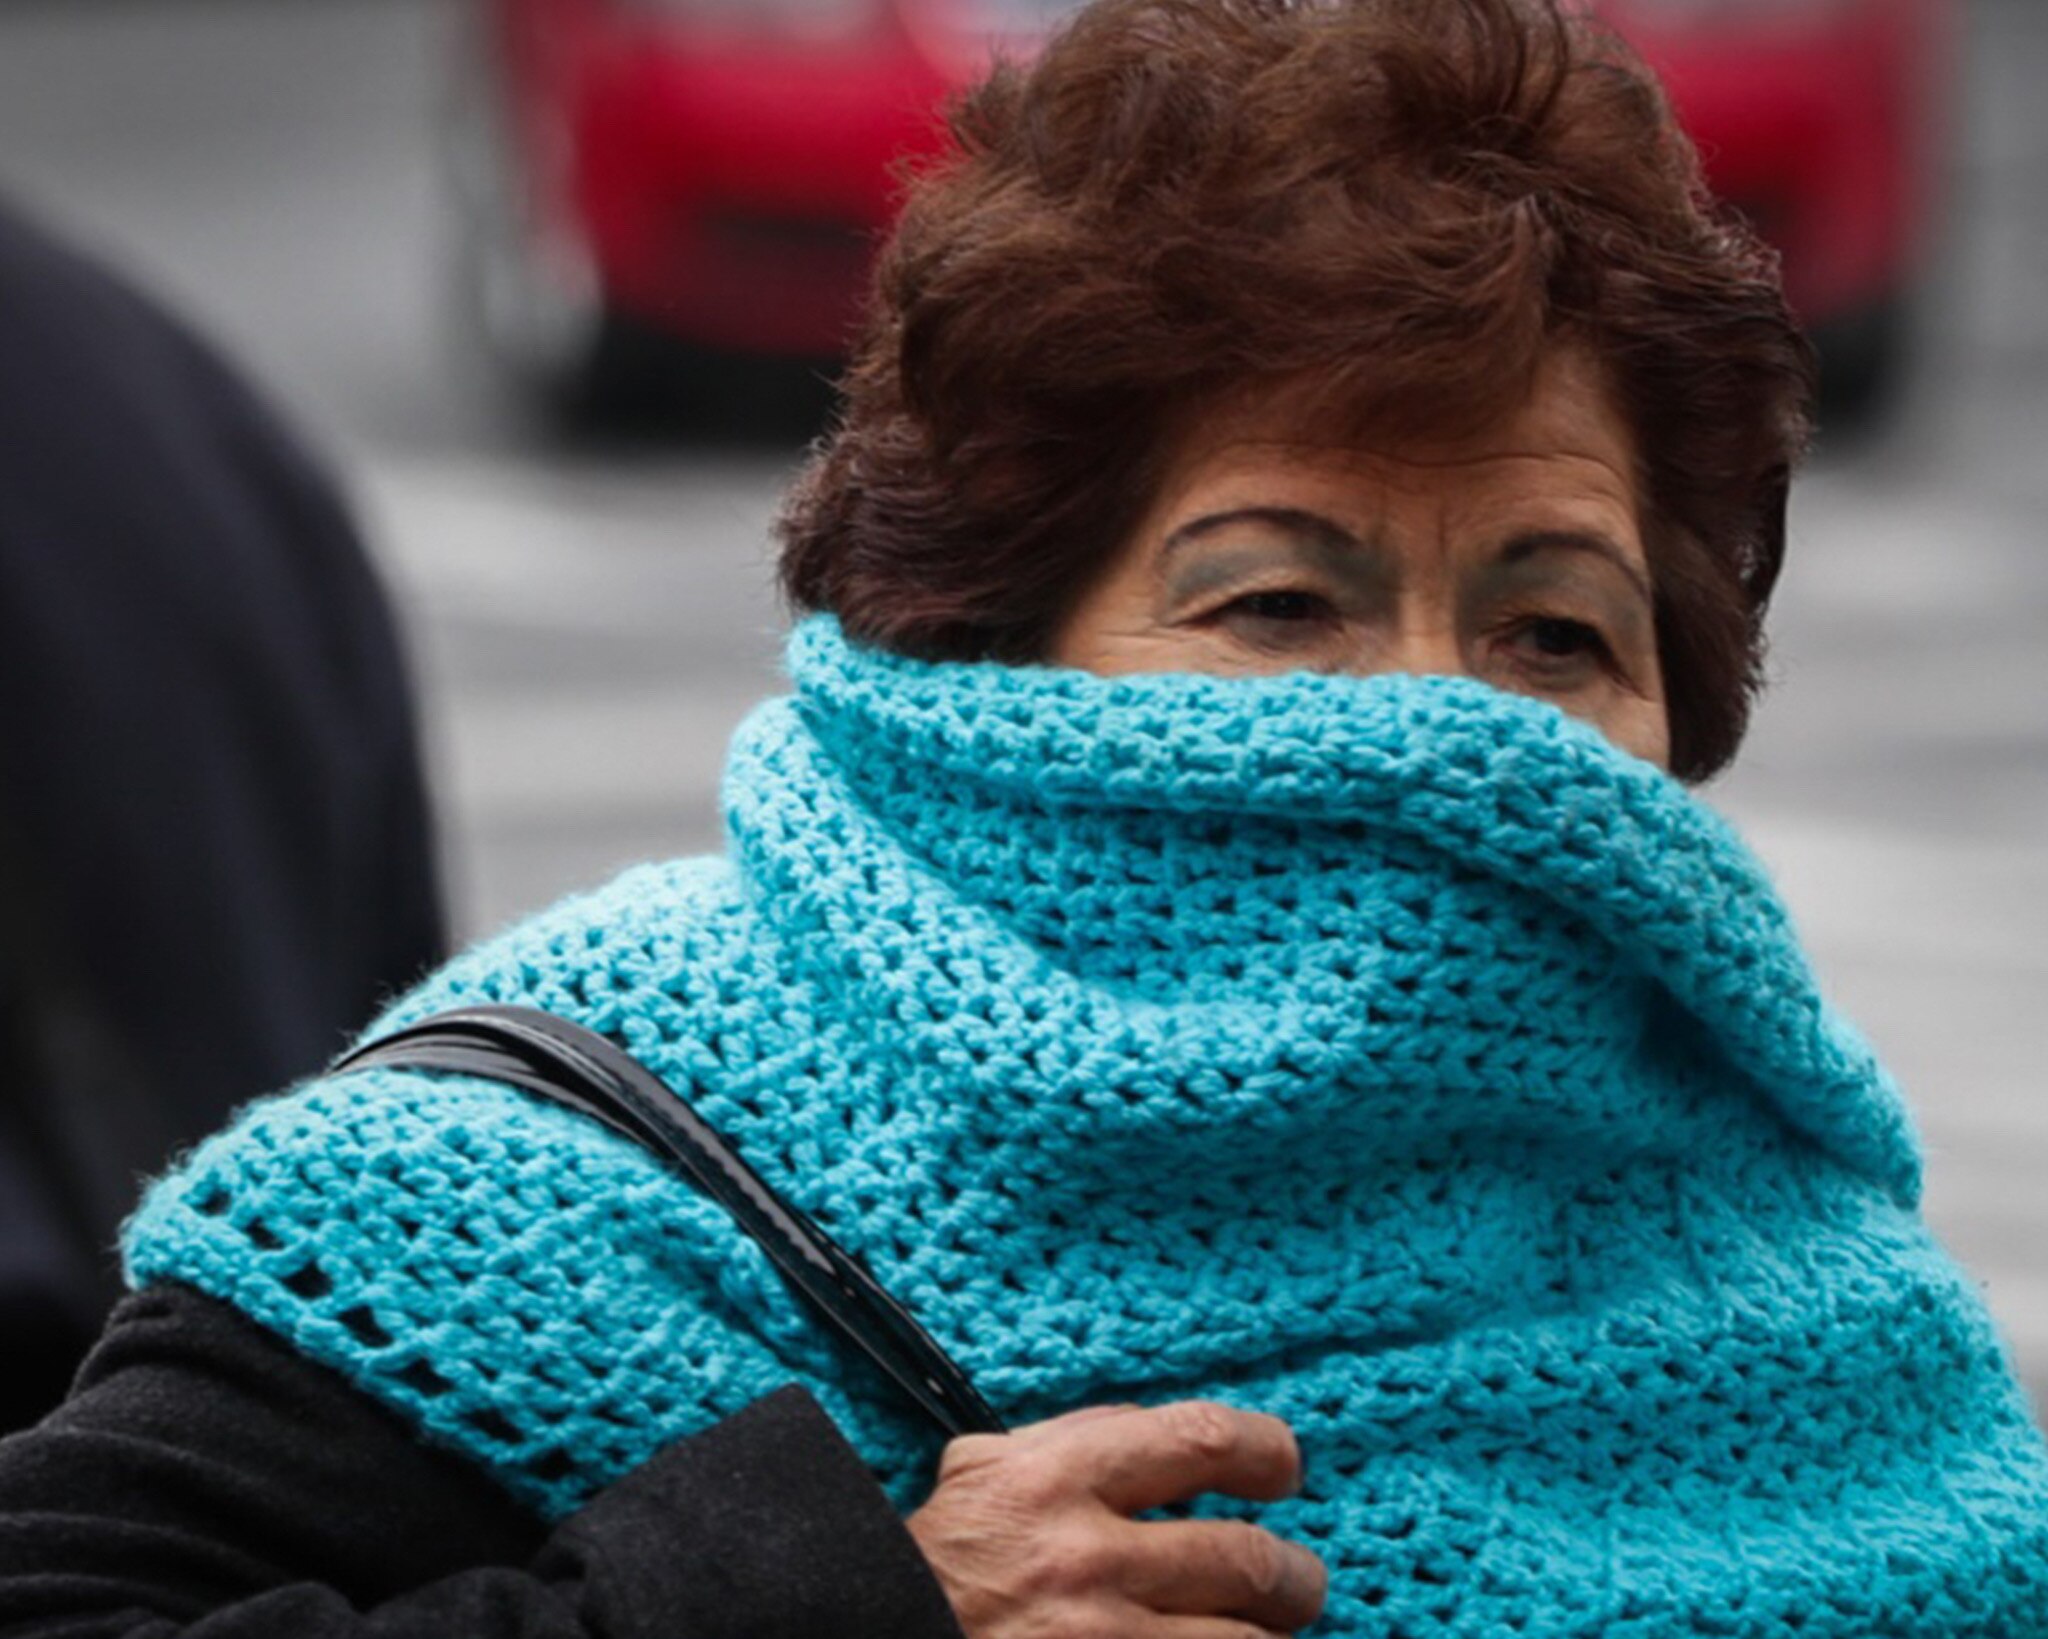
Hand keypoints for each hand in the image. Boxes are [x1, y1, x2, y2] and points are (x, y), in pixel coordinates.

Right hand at [906, 1400, 1326, 1638]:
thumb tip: (1155, 1430)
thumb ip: (1067, 1439)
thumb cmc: (935, 1563)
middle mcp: (1088, 1559)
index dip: (1266, 1450)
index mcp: (1058, 1478)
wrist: (880, 1637)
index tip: (1284, 1468)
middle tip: (1298, 1584)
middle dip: (1294, 1578)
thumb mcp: (983, 1470)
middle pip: (1247, 1560)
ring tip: (1269, 1635)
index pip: (1202, 1440)